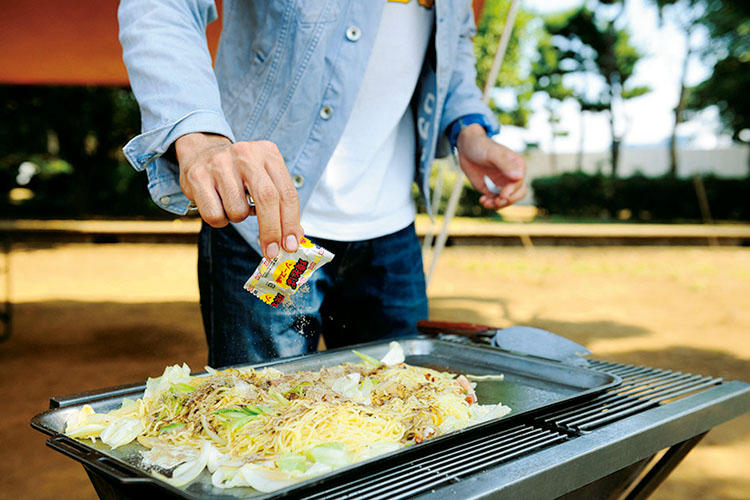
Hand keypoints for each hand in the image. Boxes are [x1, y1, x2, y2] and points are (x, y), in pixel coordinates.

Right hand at [175, 132, 302, 258]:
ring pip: (238, 210)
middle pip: (267, 199)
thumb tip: (294, 235)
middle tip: (271, 251)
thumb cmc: (239, 171)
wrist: (201, 151)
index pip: (287, 193)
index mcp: (268, 153)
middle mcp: (246, 155)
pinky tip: (218, 205)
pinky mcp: (198, 176)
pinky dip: (219, 219)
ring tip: (233, 204)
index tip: (290, 245)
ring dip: (238, 218)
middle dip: (271, 230)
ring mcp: (220, 164)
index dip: (290, 222)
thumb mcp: (264, 176)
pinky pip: (214, 214)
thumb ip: (280, 202)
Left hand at [456, 124, 525, 209]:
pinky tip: (482, 200)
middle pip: (518, 194)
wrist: (466, 147)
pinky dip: (490, 203)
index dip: (512, 191)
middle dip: (508, 201)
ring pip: (507, 200)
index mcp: (517, 165)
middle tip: (495, 202)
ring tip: (485, 202)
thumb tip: (519, 176)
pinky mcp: (492, 188)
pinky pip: (496, 200)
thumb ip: (505, 164)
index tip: (502, 196)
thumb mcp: (492, 153)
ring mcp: (503, 183)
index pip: (520, 183)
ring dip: (498, 205)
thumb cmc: (481, 146)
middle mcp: (513, 175)